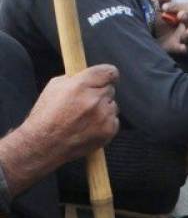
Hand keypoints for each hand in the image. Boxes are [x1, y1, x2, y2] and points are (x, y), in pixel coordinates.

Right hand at [0, 65, 119, 194]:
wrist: (43, 145)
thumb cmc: (45, 116)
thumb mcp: (54, 88)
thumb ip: (76, 78)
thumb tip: (91, 75)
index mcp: (80, 86)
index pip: (109, 72)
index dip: (108, 74)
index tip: (106, 77)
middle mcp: (95, 100)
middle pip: (110, 89)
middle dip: (100, 93)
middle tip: (85, 103)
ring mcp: (104, 116)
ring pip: (113, 105)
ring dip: (103, 109)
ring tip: (85, 118)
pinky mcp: (109, 130)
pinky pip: (114, 120)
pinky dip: (105, 123)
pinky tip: (89, 127)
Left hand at [154, 0, 187, 54]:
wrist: (153, 38)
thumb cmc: (162, 21)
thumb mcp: (161, 9)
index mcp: (187, 14)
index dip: (177, 6)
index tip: (164, 7)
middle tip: (180, 16)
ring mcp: (184, 38)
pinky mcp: (178, 48)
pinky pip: (185, 49)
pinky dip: (184, 48)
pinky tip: (182, 47)